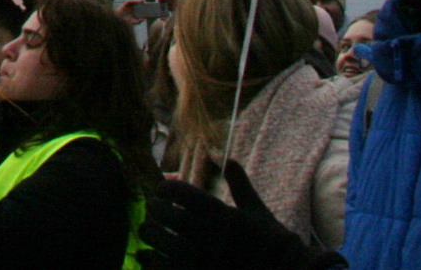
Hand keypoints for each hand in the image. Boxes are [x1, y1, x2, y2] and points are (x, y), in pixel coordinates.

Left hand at [142, 167, 339, 269]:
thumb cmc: (272, 244)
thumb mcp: (258, 213)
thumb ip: (240, 188)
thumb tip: (230, 161)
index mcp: (225, 215)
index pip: (184, 193)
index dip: (167, 188)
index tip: (161, 189)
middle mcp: (214, 236)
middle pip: (171, 216)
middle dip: (156, 210)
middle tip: (152, 208)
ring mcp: (207, 260)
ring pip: (166, 243)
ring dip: (152, 235)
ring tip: (148, 231)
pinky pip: (169, 268)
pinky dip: (155, 260)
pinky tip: (150, 255)